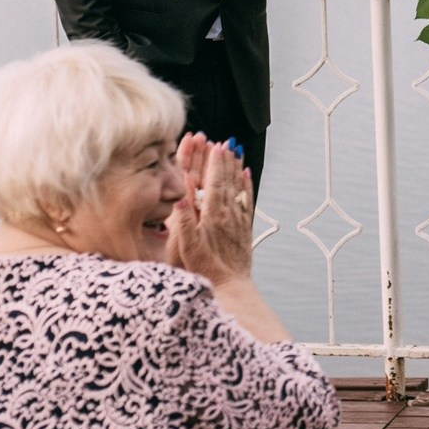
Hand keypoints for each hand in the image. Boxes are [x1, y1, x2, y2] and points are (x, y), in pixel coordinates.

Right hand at [168, 133, 255, 283]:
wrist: (230, 286)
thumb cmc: (206, 269)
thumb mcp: (188, 249)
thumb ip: (184, 224)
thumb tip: (181, 201)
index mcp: (213, 217)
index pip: (214, 184)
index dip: (214, 164)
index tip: (215, 147)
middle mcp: (228, 215)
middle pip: (227, 181)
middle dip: (225, 161)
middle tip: (226, 142)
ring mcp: (238, 220)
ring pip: (238, 188)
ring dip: (236, 168)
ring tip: (236, 151)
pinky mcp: (244, 227)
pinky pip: (247, 200)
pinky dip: (246, 185)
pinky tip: (246, 174)